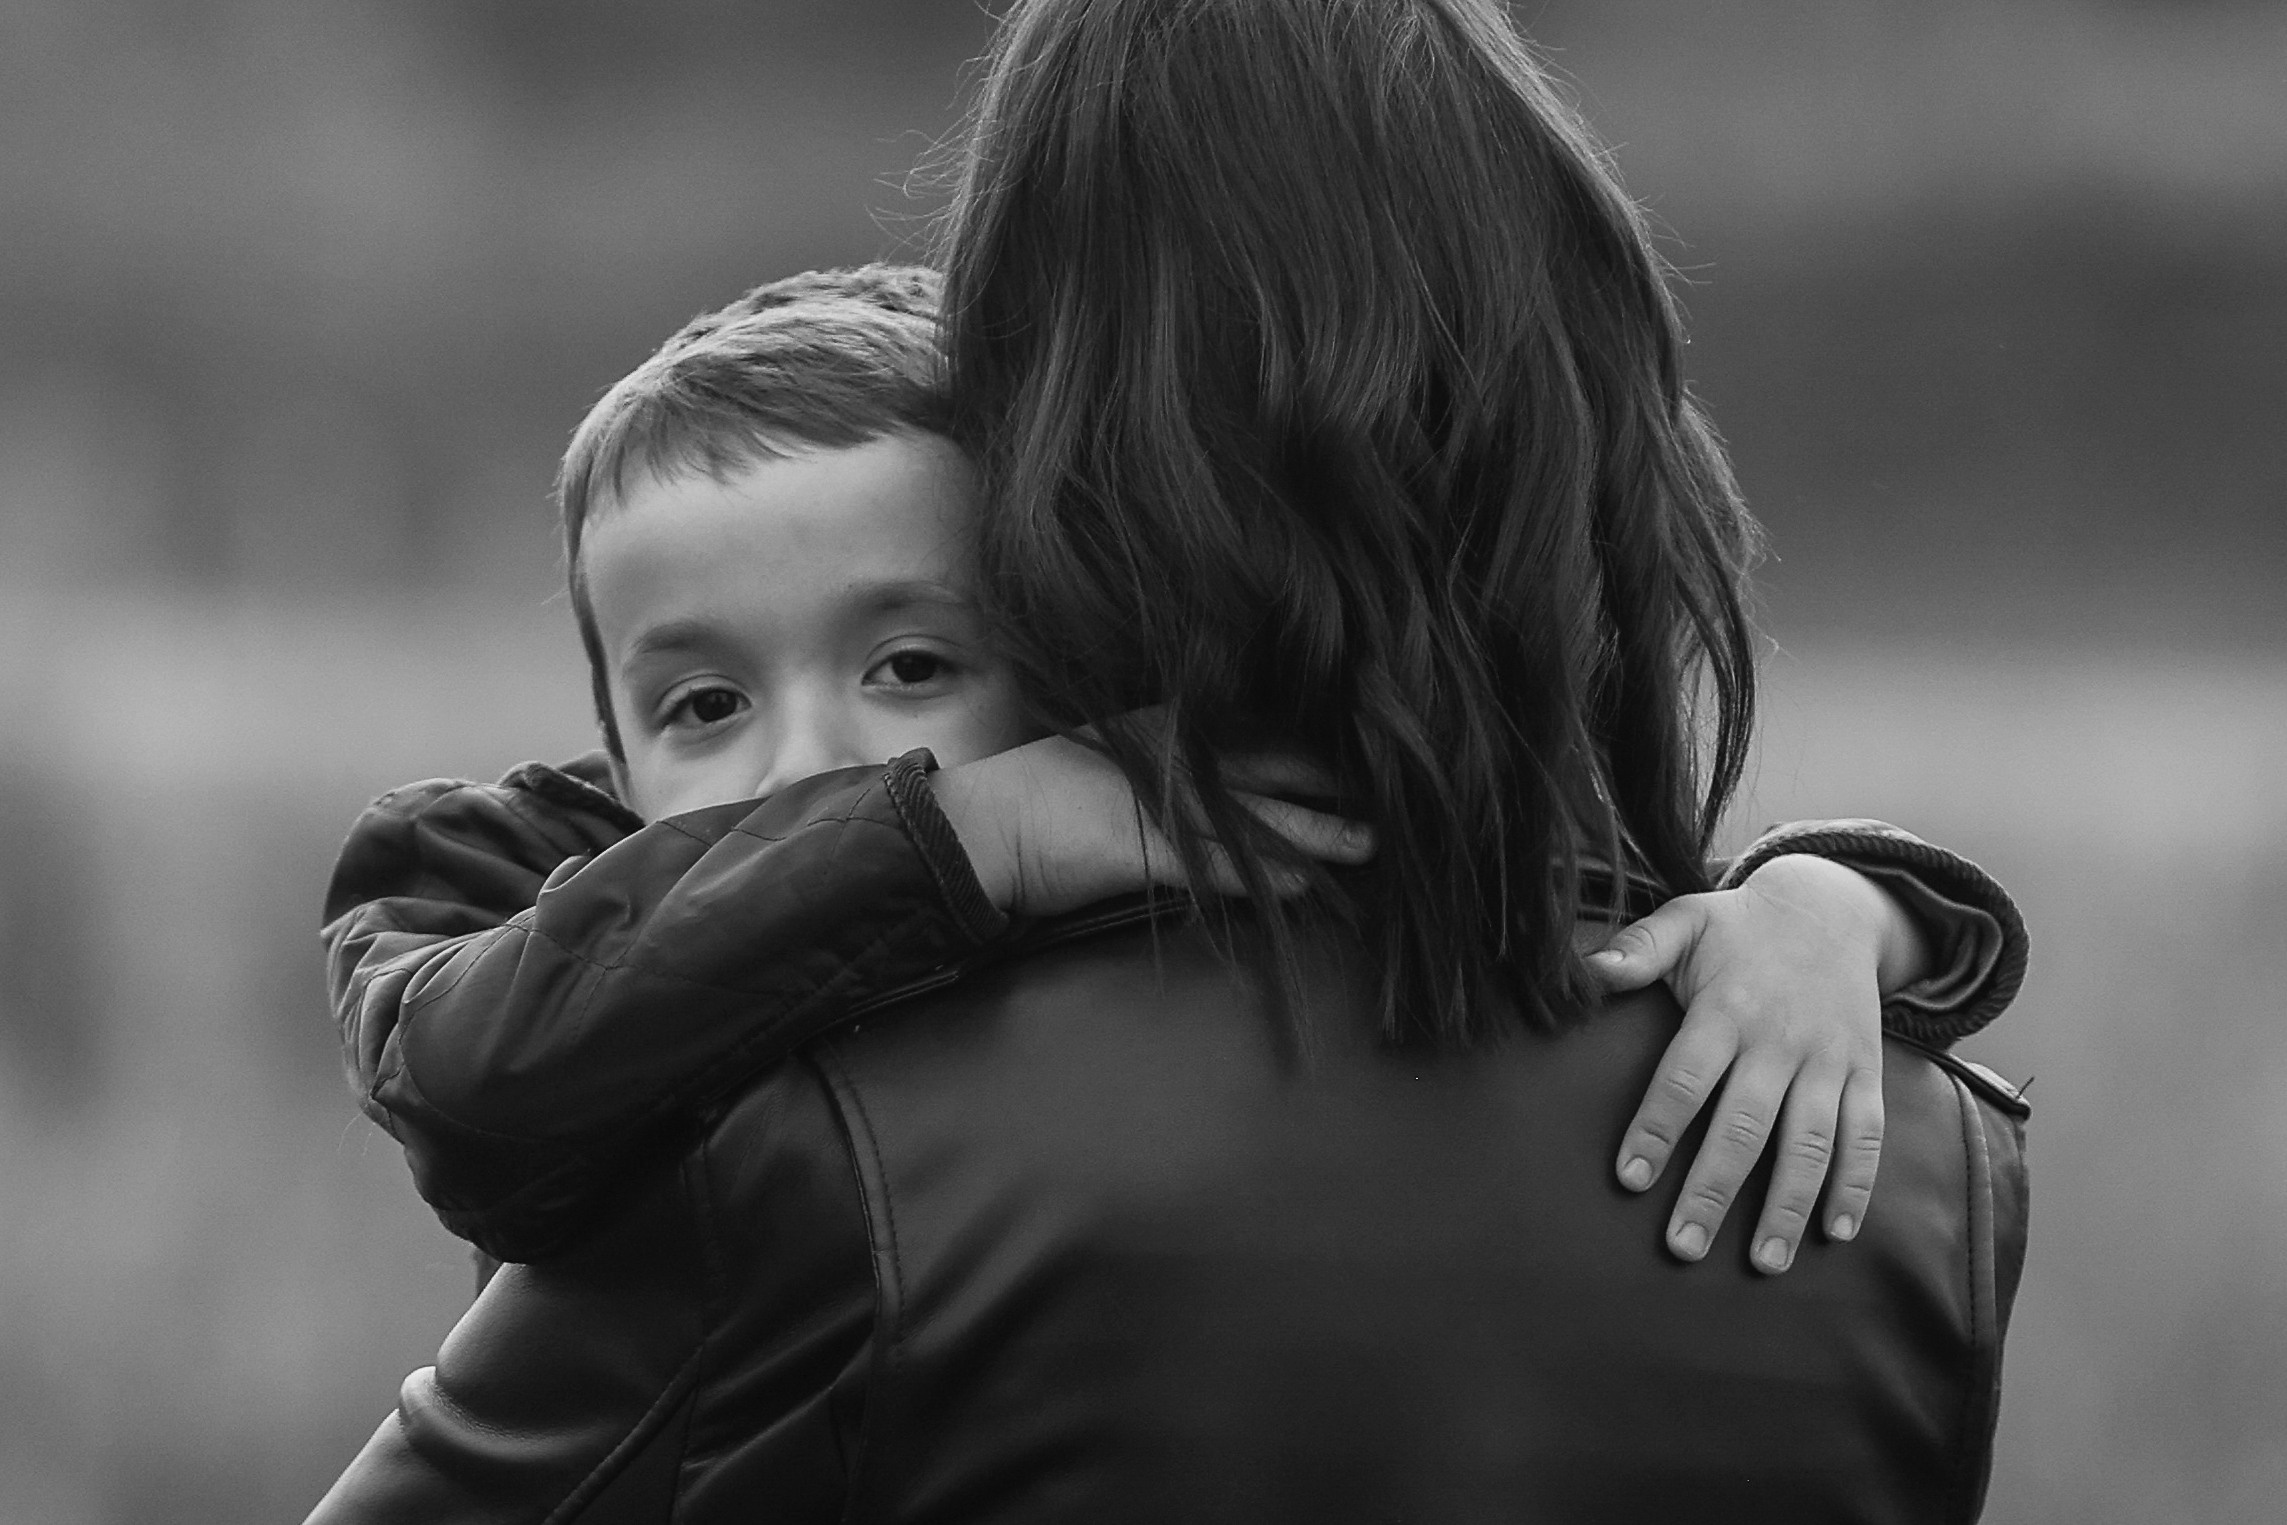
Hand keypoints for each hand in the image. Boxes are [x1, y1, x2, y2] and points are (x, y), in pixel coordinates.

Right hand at [930, 732, 1373, 917]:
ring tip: (1366, 844)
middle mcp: (1171, 757)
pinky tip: (1306, 883)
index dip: (1313, 749)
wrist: (980, 829)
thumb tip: (1226, 785)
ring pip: (1256, 816)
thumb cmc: (1042, 800)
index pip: (1257, 733)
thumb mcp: (1114, 762)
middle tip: (1391, 798)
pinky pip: (1219, 864)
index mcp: (1166, 729)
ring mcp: (1159, 802)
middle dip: (1331, 785)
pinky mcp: (1144, 848)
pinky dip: (1265, 874)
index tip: (1361, 761)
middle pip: (1271, 767)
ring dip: (1316, 833)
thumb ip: (1170, 767)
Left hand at [1589, 855, 1918, 1273]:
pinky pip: (1865, 1136)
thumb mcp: (1686, 919)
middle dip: (1713, 1190)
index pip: (1686, 1077)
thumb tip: (1586, 971)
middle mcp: (1780, 1041)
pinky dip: (1856, 1187)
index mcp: (1727, 1008)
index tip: (1630, 1179)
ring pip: (1810, 1143)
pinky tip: (1835, 1235)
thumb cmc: (1739, 928)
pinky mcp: (1865, 1073)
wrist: (1831, 908)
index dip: (1657, 1127)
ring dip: (1787, 1206)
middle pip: (1745, 1126)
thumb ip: (1638, 947)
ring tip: (1762, 1263)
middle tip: (1683, 1248)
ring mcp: (1828, 1061)